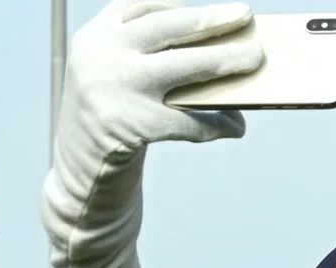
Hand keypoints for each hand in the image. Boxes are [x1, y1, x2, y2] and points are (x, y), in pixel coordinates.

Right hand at [44, 0, 261, 267]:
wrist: (81, 182)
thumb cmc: (109, 126)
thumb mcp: (114, 81)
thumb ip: (148, 59)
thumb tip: (217, 51)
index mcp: (93, 38)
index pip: (139, 5)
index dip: (176, 2)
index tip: (208, 4)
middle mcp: (99, 56)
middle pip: (167, 27)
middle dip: (211, 20)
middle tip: (245, 16)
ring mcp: (111, 89)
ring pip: (184, 67)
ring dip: (225, 63)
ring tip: (254, 60)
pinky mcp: (128, 125)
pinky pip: (187, 120)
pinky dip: (216, 124)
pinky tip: (235, 126)